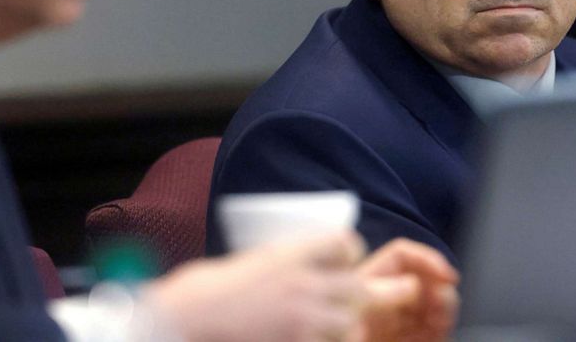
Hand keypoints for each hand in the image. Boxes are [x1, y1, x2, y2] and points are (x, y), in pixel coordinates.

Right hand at [144, 232, 366, 341]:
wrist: (190, 316)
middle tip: (385, 293)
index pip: (344, 243)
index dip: (352, 250)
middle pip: (359, 286)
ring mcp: (300, 319)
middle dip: (375, 292)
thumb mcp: (255, 260)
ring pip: (351, 323)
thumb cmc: (212, 288)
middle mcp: (301, 284)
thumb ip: (286, 263)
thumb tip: (315, 270)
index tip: (349, 259)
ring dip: (350, 325)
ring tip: (341, 326)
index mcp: (290, 254)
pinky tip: (320, 336)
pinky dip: (331, 341)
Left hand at [352, 238, 459, 341]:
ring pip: (428, 308)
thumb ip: (383, 294)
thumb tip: (412, 284)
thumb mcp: (355, 310)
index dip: (426, 260)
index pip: (401, 258)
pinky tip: (437, 332)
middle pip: (419, 282)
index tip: (445, 275)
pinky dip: (438, 331)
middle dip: (438, 289)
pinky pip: (428, 333)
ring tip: (441, 319)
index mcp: (365, 286)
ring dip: (442, 311)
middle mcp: (380, 304)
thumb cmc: (325, 332)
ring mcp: (391, 327)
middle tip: (444, 302)